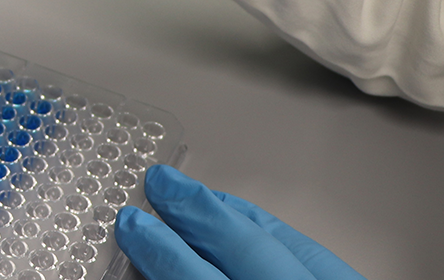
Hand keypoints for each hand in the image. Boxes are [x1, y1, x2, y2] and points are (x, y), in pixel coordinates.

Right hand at [115, 164, 367, 279]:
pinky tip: (244, 219)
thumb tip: (154, 257)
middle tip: (158, 185)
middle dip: (195, 213)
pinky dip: (270, 229)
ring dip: (230, 212)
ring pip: (281, 240)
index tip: (133, 225)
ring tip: (191, 193)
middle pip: (242, 249)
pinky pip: (310, 249)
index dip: (163, 251)